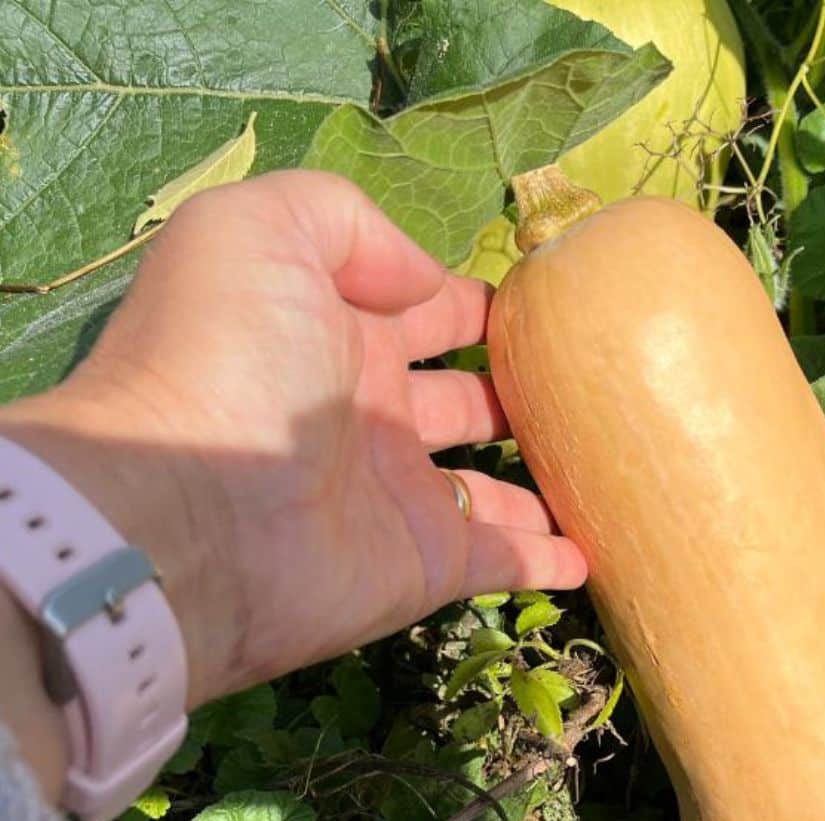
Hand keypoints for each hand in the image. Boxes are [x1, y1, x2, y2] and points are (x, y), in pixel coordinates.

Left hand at [0, 169, 586, 709]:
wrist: (187, 514)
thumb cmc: (226, 359)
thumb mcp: (258, 230)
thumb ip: (346, 223)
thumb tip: (427, 282)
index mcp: (336, 334)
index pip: (425, 312)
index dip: (478, 304)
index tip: (547, 304)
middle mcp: (372, 416)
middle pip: (464, 400)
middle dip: (517, 390)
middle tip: (587, 383)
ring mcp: (402, 495)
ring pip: (492, 485)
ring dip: (542, 477)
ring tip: (608, 461)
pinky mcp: (428, 564)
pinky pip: (505, 561)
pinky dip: (549, 560)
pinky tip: (595, 549)